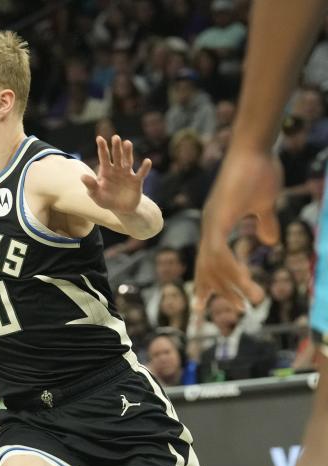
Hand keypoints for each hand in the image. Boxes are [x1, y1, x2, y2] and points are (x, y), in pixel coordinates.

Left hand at [82, 135, 150, 214]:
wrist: (121, 209)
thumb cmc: (106, 199)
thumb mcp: (95, 194)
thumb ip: (90, 185)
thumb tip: (82, 177)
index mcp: (106, 171)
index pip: (104, 157)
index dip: (102, 148)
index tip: (99, 138)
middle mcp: (117, 169)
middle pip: (117, 156)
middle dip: (116, 147)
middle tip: (115, 137)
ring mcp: (127, 174)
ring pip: (128, 161)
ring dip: (128, 153)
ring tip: (127, 143)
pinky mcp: (137, 181)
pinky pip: (141, 173)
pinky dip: (145, 168)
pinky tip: (147, 161)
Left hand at [195, 149, 276, 309]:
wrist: (255, 146)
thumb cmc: (260, 169)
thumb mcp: (264, 204)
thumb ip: (265, 223)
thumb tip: (269, 241)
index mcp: (217, 225)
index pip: (208, 260)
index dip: (207, 281)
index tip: (204, 302)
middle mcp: (209, 226)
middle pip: (207, 267)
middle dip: (216, 291)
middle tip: (229, 310)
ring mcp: (212, 222)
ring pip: (214, 264)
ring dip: (231, 285)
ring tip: (249, 303)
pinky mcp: (218, 217)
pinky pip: (219, 250)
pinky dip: (229, 267)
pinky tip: (241, 281)